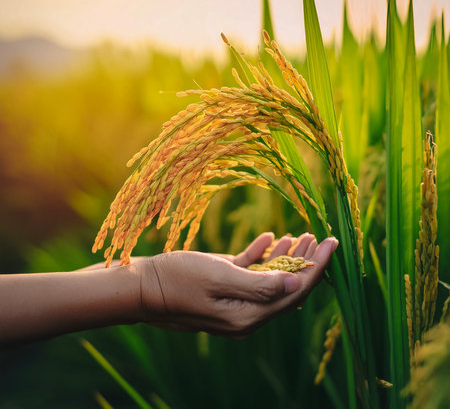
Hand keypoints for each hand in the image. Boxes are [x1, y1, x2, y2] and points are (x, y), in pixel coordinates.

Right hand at [137, 233, 337, 337]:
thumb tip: (296, 284)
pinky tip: (268, 238)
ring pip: (269, 279)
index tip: (332, 243)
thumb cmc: (178, 279)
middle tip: (319, 236)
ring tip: (299, 236)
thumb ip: (259, 284)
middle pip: (285, 287)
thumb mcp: (219, 277)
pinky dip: (261, 256)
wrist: (142, 287)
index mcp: (248, 315)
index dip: (316, 267)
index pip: (294, 292)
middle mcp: (245, 313)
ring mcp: (234, 301)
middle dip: (305, 262)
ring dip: (285, 258)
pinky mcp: (222, 288)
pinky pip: (249, 273)